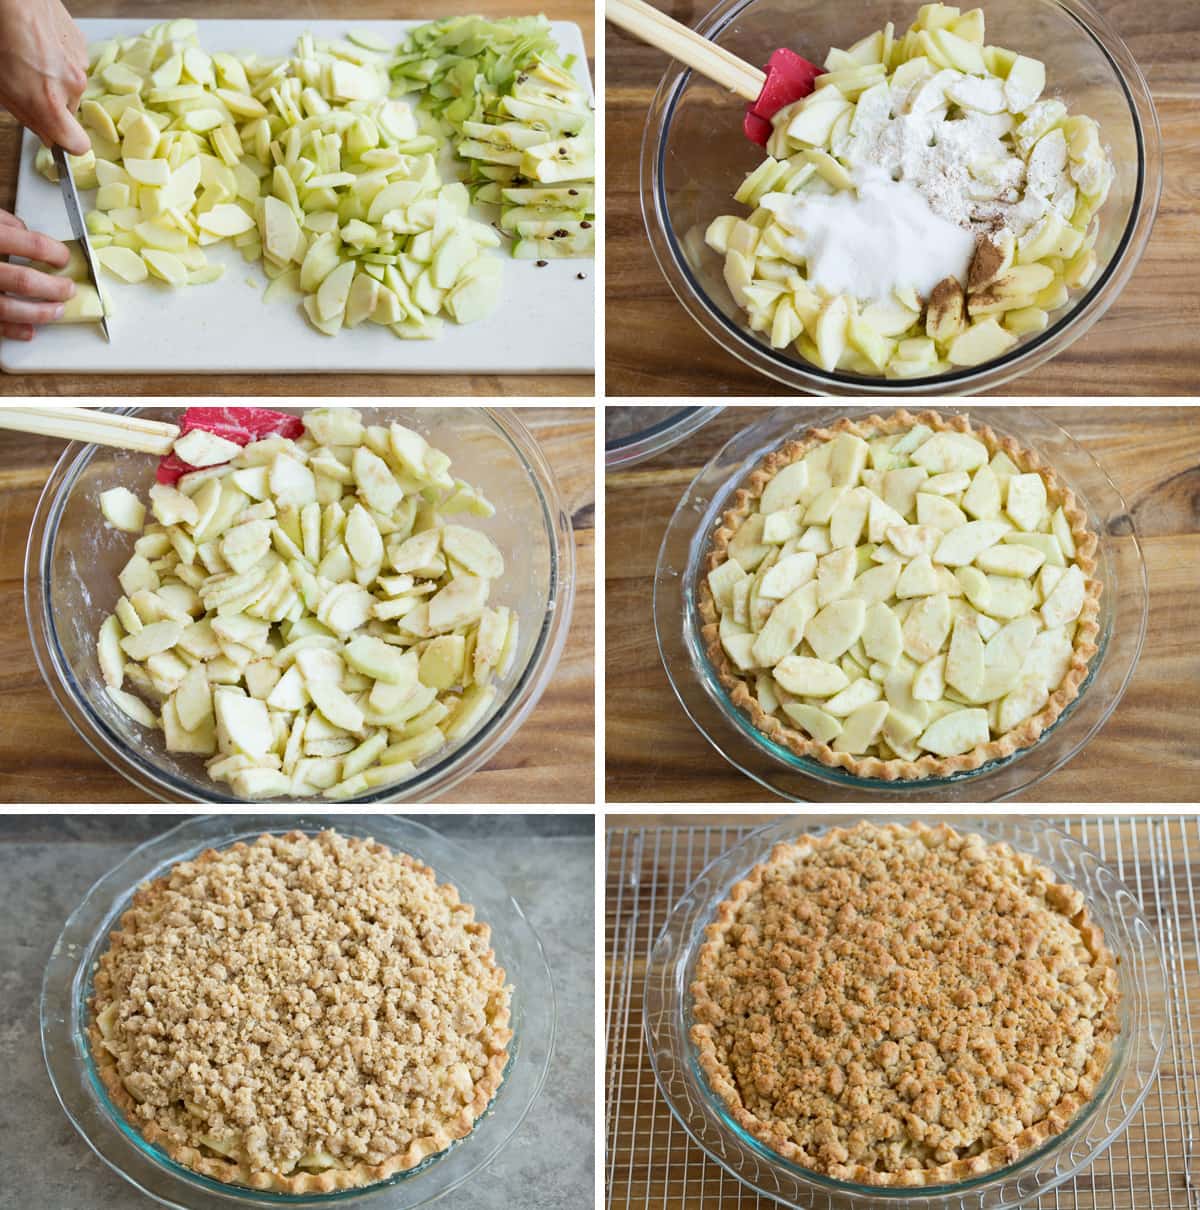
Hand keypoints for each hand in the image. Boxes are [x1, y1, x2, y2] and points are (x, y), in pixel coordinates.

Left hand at [0, 0, 88, 155]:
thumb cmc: (0, 36)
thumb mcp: (1, 88)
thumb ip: (27, 116)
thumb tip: (44, 131)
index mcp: (49, 103)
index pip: (77, 146)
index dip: (66, 144)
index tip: (55, 137)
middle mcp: (71, 87)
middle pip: (69, 110)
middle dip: (52, 102)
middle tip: (26, 83)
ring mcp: (79, 65)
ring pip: (70, 85)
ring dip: (53, 77)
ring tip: (28, 55)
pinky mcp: (81, 45)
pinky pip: (72, 63)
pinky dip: (58, 57)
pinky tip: (38, 42)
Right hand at [0, 211, 75, 340]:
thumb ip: (2, 221)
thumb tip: (26, 232)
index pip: (31, 243)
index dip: (54, 252)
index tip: (63, 258)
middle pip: (24, 281)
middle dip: (54, 288)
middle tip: (68, 289)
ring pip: (9, 308)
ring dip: (39, 313)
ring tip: (56, 311)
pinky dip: (13, 330)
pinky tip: (29, 330)